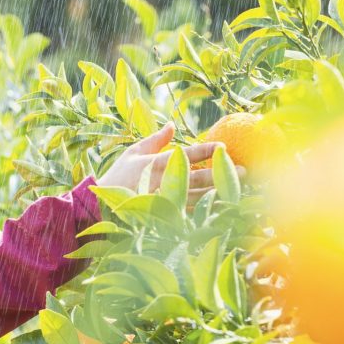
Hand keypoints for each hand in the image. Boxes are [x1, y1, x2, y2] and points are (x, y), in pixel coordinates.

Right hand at [99, 120, 244, 206]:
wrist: (99, 209)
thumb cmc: (116, 179)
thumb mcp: (132, 154)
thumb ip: (155, 140)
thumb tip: (172, 124)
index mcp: (155, 165)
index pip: (186, 156)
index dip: (206, 151)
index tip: (224, 148)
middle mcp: (162, 184)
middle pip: (199, 178)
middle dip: (223, 173)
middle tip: (244, 170)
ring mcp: (164, 203)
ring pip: (199, 198)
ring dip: (221, 192)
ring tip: (241, 187)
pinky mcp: (165, 219)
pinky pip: (191, 214)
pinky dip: (209, 210)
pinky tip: (224, 207)